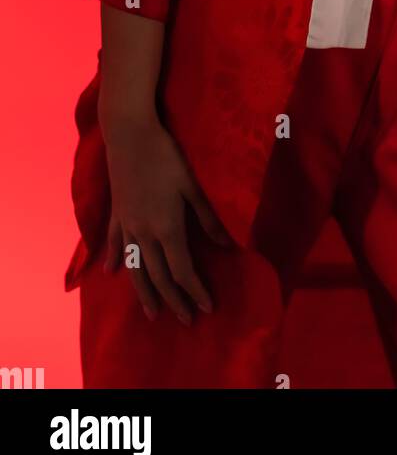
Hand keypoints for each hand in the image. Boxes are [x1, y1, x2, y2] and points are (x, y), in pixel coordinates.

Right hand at [102, 116, 233, 323]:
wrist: (130, 135)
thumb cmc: (167, 156)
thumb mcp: (193, 186)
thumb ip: (209, 218)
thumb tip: (227, 246)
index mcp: (167, 228)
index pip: (183, 271)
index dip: (195, 291)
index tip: (207, 307)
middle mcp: (144, 233)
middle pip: (159, 276)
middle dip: (174, 300)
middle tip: (186, 320)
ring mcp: (126, 225)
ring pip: (135, 268)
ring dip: (144, 292)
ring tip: (151, 313)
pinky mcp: (116, 214)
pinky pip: (113, 243)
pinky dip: (114, 260)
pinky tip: (111, 273)